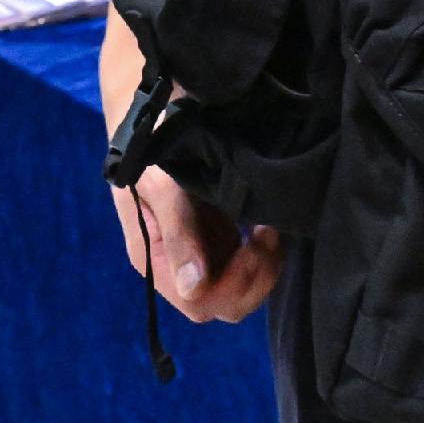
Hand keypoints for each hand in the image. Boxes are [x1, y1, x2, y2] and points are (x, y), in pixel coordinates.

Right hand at [110, 166, 282, 324]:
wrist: (158, 118)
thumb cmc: (153, 151)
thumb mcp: (161, 187)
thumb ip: (177, 236)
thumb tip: (193, 288)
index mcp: (156, 261)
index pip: (198, 303)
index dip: (229, 288)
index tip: (249, 246)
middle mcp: (180, 267)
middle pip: (225, 304)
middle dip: (253, 278)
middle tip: (266, 234)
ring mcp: (204, 254)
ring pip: (242, 288)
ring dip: (264, 265)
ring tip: (270, 227)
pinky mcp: (222, 238)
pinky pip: (250, 264)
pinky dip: (266, 251)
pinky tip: (269, 224)